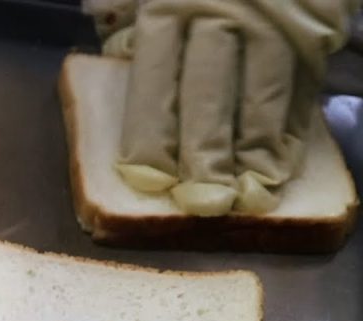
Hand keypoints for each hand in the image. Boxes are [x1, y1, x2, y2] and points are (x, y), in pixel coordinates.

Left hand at [114, 0, 358, 215]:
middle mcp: (218, 18)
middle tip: (201, 201)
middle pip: (207, 94)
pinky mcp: (311, 37)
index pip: (154, 82)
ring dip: (253, 154)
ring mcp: (270, 27)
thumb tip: (107, 89)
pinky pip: (301, 92)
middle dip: (204, 153)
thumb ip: (133, 38)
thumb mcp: (150, 0)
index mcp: (166, 10)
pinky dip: (291, 136)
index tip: (148, 181)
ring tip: (244, 196)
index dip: (152, 136)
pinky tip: (278, 170)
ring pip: (261, 98)